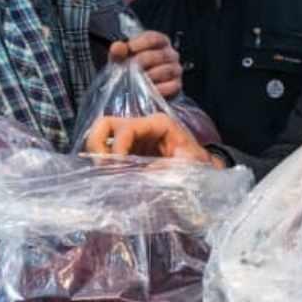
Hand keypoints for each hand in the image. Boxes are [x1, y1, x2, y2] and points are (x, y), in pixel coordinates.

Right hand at [84, 114, 219, 166]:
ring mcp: (132, 139)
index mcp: (158, 124)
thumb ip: (166, 170)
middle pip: (105, 124)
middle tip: (103, 168)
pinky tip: (109, 177)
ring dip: (97, 154)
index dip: (117, 148)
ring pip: (101, 136)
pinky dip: (103, 163)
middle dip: (98, 145)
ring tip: (104, 173)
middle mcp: (141, 126)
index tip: (117, 169)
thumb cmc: (200, 166)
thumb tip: (139, 175)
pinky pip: (106, 151)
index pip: (127, 129)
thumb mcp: (189, 167)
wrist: (205, 171)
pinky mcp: (128, 152)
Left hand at [110, 32, 181, 97]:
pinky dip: (159, 88)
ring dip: (151, 75)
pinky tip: (148, 90)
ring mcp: (175, 70)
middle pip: (162, 54)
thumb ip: (118, 52)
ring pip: (167, 70)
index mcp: (159, 43)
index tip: (130, 47)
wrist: (137, 89)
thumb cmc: (132, 69)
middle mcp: (170, 55)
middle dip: (145, 60)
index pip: (156, 38)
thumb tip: (118, 47)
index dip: (143, 42)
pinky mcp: (177, 85)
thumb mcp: (122, 60)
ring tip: (138, 79)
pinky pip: (172, 86)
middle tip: (132, 66)